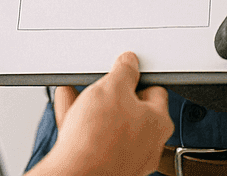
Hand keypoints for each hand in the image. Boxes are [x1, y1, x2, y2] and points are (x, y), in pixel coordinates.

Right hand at [31, 52, 171, 175]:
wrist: (76, 175)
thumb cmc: (99, 139)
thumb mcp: (112, 87)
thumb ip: (124, 70)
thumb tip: (130, 63)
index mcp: (159, 122)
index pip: (155, 91)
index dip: (137, 77)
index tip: (124, 71)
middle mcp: (147, 144)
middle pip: (130, 110)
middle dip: (110, 94)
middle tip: (98, 85)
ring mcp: (127, 159)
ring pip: (110, 126)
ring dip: (92, 108)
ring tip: (75, 93)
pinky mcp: (107, 167)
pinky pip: (96, 141)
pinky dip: (83, 126)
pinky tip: (68, 112)